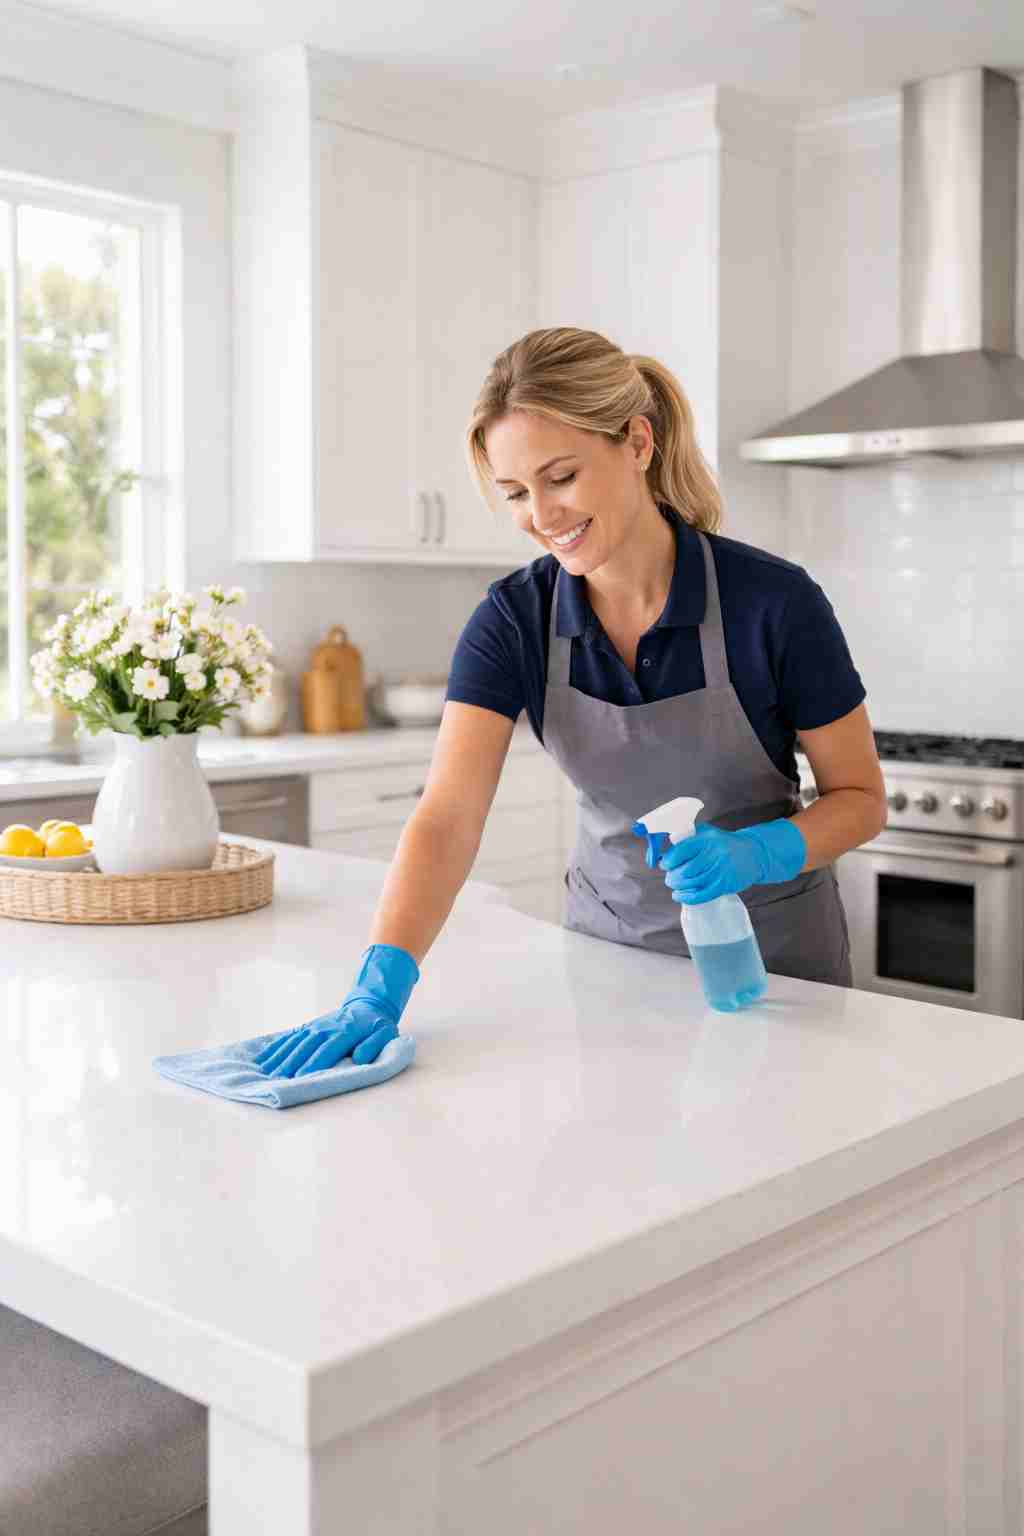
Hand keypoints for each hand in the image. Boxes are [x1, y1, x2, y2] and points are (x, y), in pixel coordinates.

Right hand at [253, 944, 418, 1076]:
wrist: (368, 1004)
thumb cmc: (378, 1026)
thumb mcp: (386, 1034)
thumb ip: (374, 1045)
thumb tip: (360, 1057)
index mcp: (346, 1033)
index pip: (327, 1050)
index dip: (313, 1063)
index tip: (300, 1076)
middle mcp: (326, 1028)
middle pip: (305, 1047)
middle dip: (290, 1062)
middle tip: (276, 1078)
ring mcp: (315, 1026)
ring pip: (294, 1042)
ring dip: (279, 1056)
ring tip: (264, 1071)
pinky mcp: (308, 1026)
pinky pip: (290, 1036)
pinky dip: (276, 1046)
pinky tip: (262, 1057)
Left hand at [657, 818, 805, 904]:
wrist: (753, 854)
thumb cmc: (723, 843)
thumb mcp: (706, 833)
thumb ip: (686, 838)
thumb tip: (663, 851)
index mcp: (707, 839)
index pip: (679, 852)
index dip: (667, 861)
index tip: (664, 864)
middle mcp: (714, 855)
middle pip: (684, 871)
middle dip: (672, 876)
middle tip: (669, 876)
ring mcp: (720, 871)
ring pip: (691, 883)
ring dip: (677, 886)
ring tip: (674, 884)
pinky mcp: (724, 885)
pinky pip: (701, 895)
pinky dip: (686, 897)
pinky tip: (679, 895)